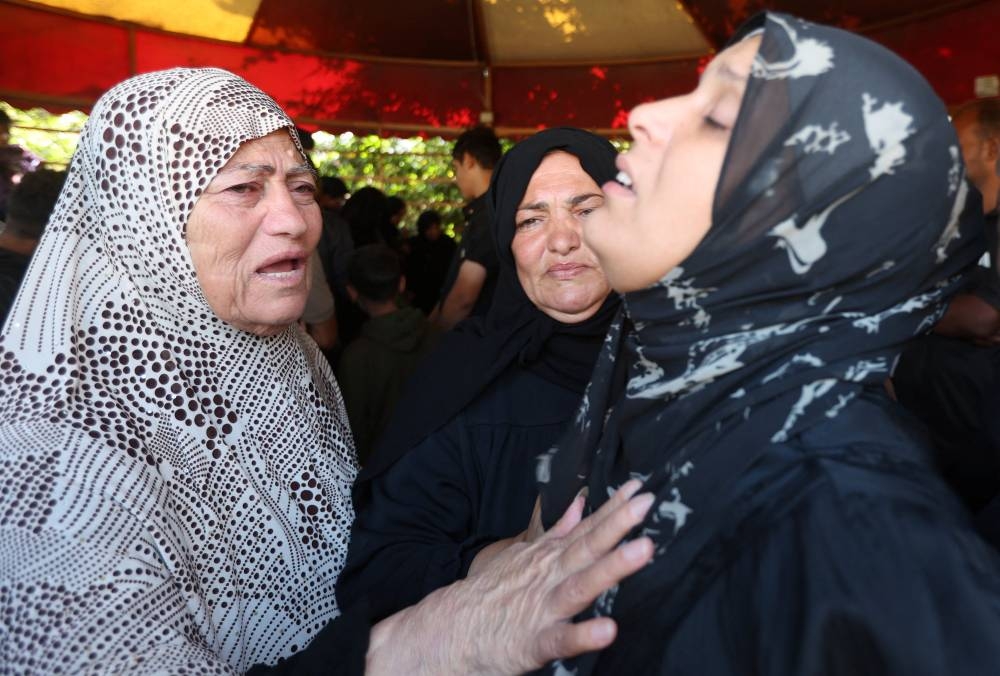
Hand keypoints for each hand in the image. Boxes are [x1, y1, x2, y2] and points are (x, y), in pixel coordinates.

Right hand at [366, 480, 654, 674]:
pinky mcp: (533, 642)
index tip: (640, 488)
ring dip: (611, 568)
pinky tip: (608, 630)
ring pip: (580, 585)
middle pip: (587, 546)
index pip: (587, 528)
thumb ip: (559, 532)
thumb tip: (582, 504)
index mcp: (550, 558)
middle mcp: (549, 576)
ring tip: (643, 551)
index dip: (614, 508)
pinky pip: (561, 639)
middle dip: (617, 524)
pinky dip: (582, 634)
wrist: (449, 631)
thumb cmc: (494, 594)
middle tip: (646, 503)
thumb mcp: (525, 555)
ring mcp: (542, 608)